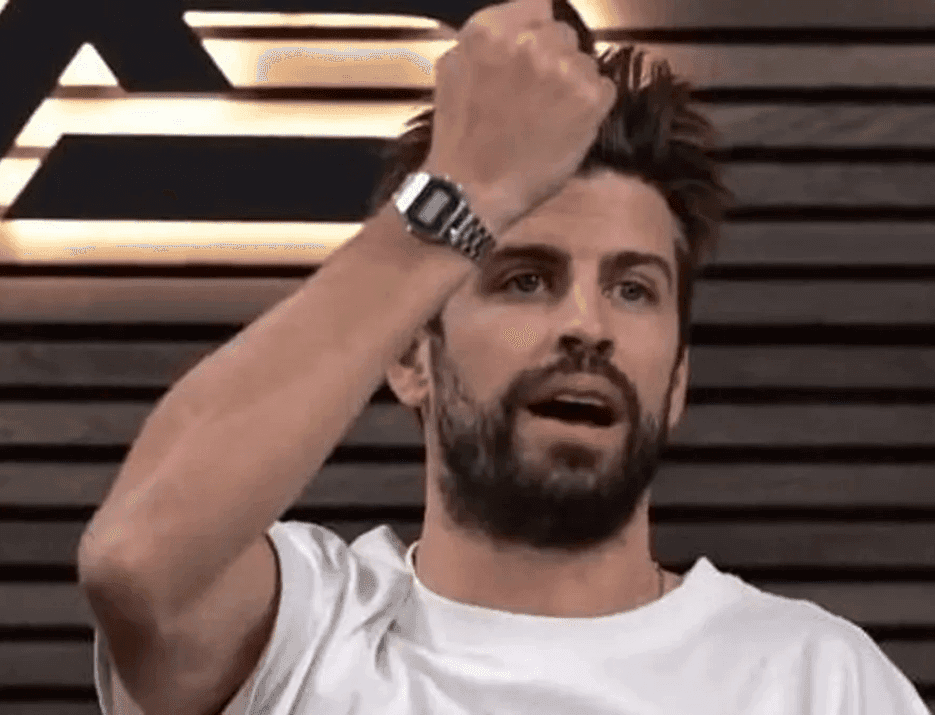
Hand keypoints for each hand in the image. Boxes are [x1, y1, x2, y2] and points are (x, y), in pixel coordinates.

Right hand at [423, 0, 616, 235]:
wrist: (473, 188)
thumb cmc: (460, 136)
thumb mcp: (453, 69)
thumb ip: (485, 38)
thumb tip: (513, 23)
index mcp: (492, 28)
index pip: (537, 5)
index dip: (535, 30)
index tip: (531, 55)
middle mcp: (531, 40)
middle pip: (563, 33)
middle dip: (553, 58)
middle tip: (536, 95)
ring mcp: (565, 68)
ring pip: (584, 62)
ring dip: (572, 83)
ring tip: (547, 117)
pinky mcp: (592, 98)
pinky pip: (604, 88)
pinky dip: (590, 107)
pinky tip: (564, 128)